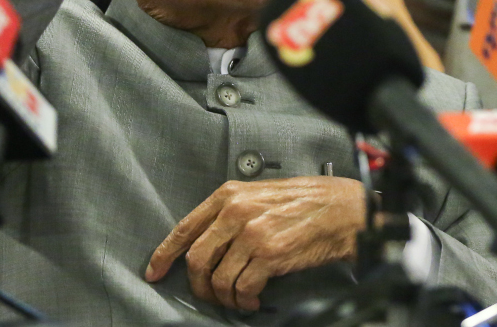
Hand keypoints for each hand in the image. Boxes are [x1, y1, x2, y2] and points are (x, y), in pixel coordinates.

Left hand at [145, 177, 364, 311]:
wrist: (342, 209)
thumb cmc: (305, 202)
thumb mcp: (259, 195)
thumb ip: (231, 213)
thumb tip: (208, 243)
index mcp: (229, 195)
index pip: (184, 228)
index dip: (164, 254)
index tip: (154, 272)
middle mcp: (236, 212)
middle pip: (196, 259)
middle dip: (198, 285)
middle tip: (209, 295)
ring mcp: (251, 234)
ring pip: (218, 279)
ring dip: (224, 298)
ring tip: (237, 300)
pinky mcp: (269, 255)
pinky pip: (242, 288)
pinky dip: (244, 301)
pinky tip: (253, 299)